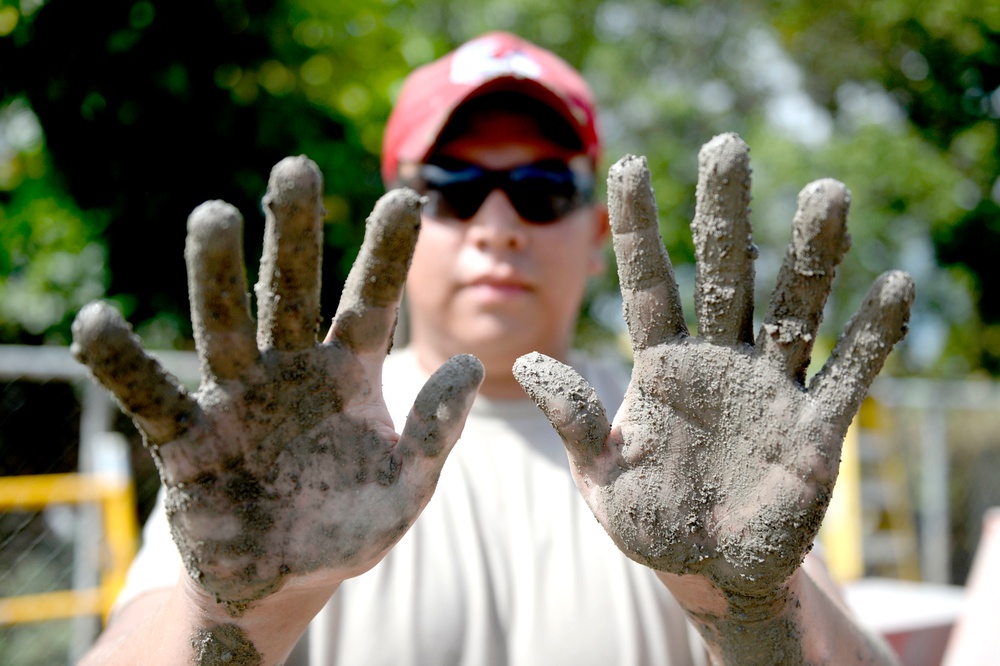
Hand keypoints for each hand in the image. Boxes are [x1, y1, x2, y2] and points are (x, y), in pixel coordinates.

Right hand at [72, 157, 482, 611]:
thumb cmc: (349, 529)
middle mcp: (291, 371)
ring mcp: (237, 398)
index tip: (407, 197)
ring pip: (226, 324)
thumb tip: (468, 365)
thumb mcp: (408, 487)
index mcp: (349, 374)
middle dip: (294, 235)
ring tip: (213, 217)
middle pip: (292, 292)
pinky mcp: (188, 440)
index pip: (371, 301)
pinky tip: (97, 323)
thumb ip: (435, 431)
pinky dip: (124, 364)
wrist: (284, 582)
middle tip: (295, 168)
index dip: (387, 253)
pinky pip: (151, 396)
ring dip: (216, 274)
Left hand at [514, 134, 912, 609]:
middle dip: (725, 214)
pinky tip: (894, 288)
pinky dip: (872, 337)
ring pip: (792, 308)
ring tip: (826, 192)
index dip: (637, 228)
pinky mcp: (816, 427)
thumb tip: (531, 361)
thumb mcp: (600, 476)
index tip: (626, 165)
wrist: (709, 573)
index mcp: (661, 365)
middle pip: (724, 273)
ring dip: (811, 255)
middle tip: (726, 147)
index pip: (647, 282)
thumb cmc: (650, 523)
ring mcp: (770, 388)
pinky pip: (848, 374)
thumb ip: (573, 421)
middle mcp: (718, 360)